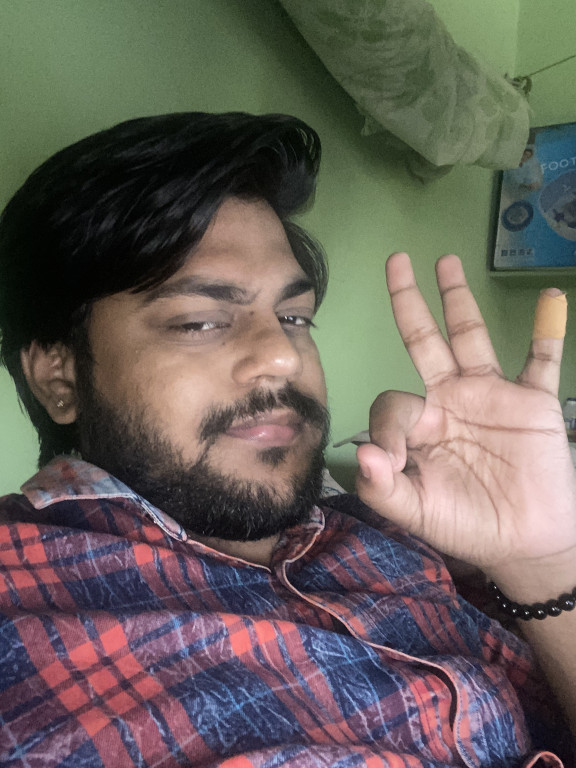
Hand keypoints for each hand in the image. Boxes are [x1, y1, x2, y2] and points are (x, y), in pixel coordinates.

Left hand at [356, 252, 575, 572]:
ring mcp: (492, 394)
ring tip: (446, 260)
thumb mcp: (417, 513)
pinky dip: (548, 330)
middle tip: (396, 260)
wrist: (525, 544)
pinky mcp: (532, 401)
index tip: (391, 460)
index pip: (391, 401)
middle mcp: (450, 398)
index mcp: (419, 424)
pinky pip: (542, 359)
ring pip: (471, 336)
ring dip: (459, 298)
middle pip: (423, 340)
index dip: (385, 427)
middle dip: (408, 301)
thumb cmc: (467, 525)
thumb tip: (362, 452)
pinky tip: (550, 298)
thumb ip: (382, 488)